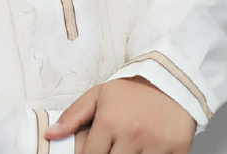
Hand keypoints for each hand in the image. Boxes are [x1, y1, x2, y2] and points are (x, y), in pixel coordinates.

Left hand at [45, 76, 196, 153]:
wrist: (170, 80)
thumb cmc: (131, 90)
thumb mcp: (98, 95)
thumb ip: (73, 116)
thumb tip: (49, 134)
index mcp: (110, 121)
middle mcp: (132, 134)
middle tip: (112, 148)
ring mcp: (156, 145)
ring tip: (127, 147)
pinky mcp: (178, 151)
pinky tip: (146, 150)